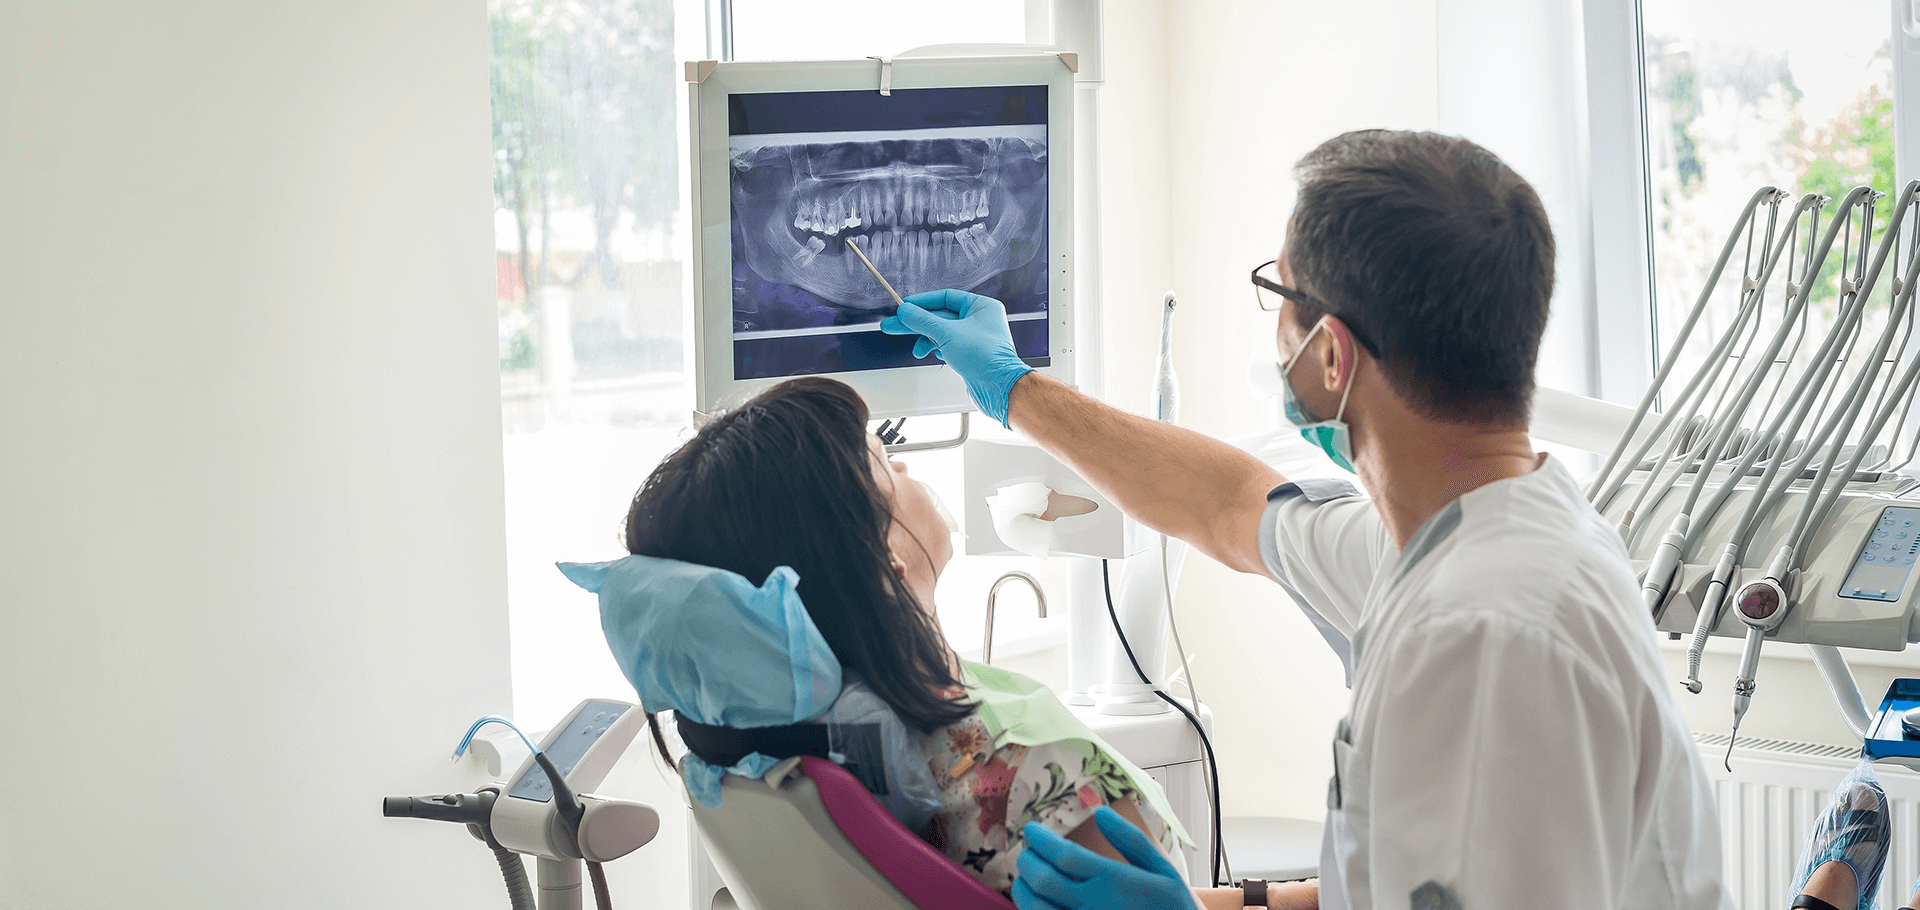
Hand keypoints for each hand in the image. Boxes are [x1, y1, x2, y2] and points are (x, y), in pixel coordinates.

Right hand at [878, 289, 1033, 426]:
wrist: (998, 389)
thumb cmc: (987, 359)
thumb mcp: (947, 333)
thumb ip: (923, 321)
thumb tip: (906, 311)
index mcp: (982, 307)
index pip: (946, 297)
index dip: (923, 302)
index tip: (905, 306)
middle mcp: (980, 321)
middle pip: (940, 316)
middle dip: (917, 323)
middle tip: (894, 325)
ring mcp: (975, 339)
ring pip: (943, 333)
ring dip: (926, 340)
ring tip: (916, 350)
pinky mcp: (971, 355)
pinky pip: (948, 347)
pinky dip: (937, 350)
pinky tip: (933, 354)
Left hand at [1012, 806, 1193, 909]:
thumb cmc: (1175, 909)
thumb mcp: (1163, 871)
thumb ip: (1131, 840)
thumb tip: (1100, 812)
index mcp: (1113, 882)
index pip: (1063, 855)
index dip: (1040, 839)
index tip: (1031, 829)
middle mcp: (1093, 905)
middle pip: (1042, 880)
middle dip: (1027, 860)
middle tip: (1026, 851)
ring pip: (1036, 908)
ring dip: (1022, 889)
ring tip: (1024, 877)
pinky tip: (1038, 904)